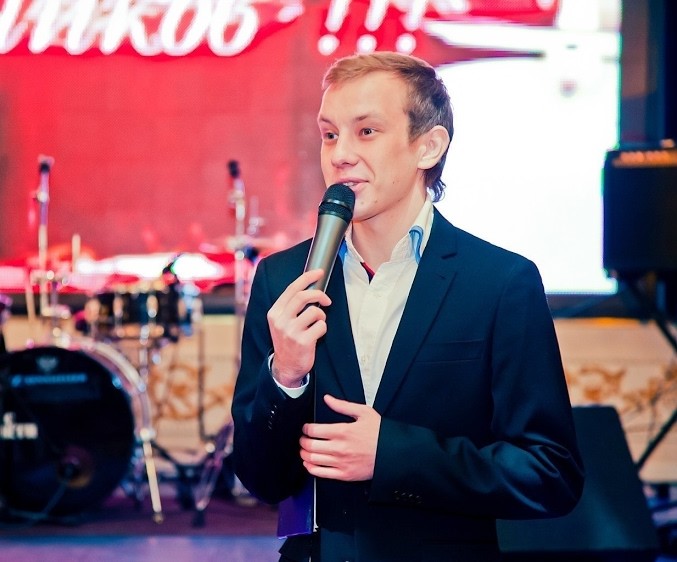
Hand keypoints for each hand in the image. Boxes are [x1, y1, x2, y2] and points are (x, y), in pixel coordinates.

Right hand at [267, 269, 331, 386]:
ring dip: (321, 315)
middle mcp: (280, 321)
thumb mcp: (283, 321)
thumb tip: (310, 287)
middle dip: (319, 294)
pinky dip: (323, 328)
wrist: (286, 367)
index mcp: (275, 312)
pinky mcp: (302, 341)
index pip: (292, 289)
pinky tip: (316, 335)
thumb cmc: (289, 340)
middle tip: (327, 300)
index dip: (307, 277)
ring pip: (314, 311)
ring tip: (318, 323)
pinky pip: (321, 326)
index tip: (319, 272)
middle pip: (303, 296)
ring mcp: (291, 331)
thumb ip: (291, 306)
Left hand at [300, 394, 380, 480]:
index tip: (306, 428)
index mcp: (342, 431)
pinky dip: (311, 468)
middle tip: (303, 438)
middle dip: (303, 441)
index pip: (314, 430)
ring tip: (304, 450)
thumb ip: (342, 405)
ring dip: (304, 454)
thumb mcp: (364, 412)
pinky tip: (309, 464)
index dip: (306, 429)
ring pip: (312, 460)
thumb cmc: (380, 432)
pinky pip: (321, 473)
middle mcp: (339, 448)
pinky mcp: (344, 475)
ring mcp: (341, 463)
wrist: (393, 453)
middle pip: (310, 445)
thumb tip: (327, 398)